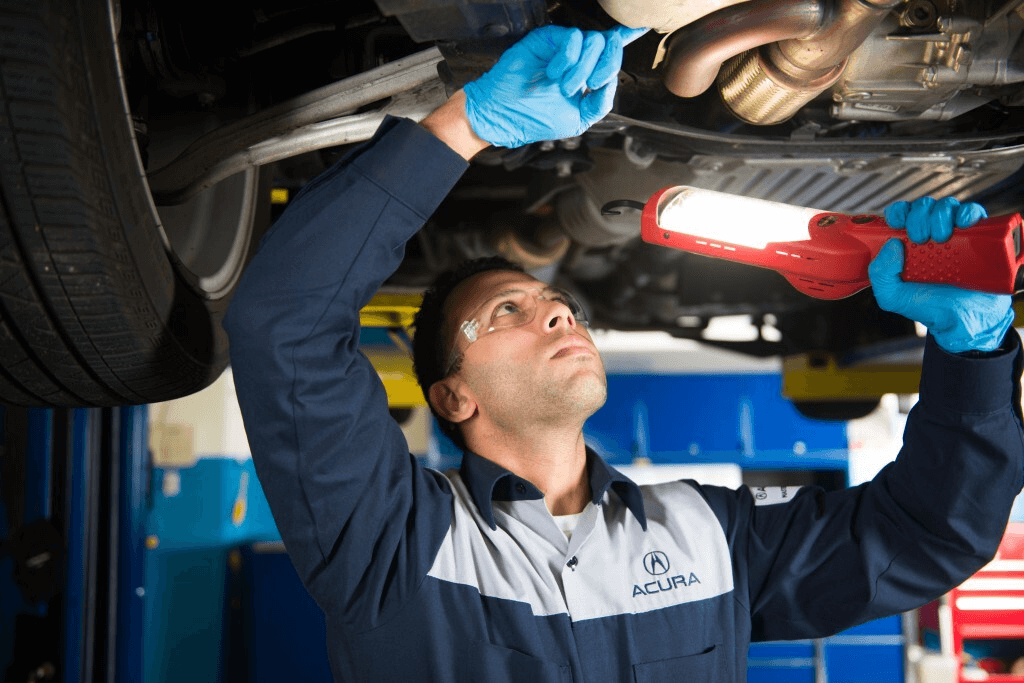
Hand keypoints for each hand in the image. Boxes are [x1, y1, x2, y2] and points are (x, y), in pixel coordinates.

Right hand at [463, 24, 646, 147]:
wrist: (505, 112)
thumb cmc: (536, 118)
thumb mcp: (578, 119)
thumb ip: (600, 102)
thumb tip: (610, 80)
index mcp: (587, 75)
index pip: (611, 53)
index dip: (626, 38)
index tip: (643, 27)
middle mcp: (579, 58)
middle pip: (610, 46)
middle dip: (607, 65)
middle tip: (591, 84)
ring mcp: (565, 48)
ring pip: (595, 41)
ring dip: (583, 69)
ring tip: (564, 86)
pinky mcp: (550, 38)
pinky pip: (573, 38)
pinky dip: (567, 59)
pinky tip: (553, 73)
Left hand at [868, 196, 1013, 352]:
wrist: (965, 320)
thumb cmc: (931, 306)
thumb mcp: (893, 297)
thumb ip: (880, 274)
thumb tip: (891, 244)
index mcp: (907, 245)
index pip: (900, 215)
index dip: (897, 212)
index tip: (896, 224)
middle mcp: (930, 236)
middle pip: (922, 206)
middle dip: (917, 216)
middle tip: (919, 237)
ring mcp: (955, 235)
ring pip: (946, 205)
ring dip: (939, 215)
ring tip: (940, 237)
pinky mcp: (979, 236)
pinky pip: (974, 212)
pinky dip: (967, 213)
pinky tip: (962, 226)